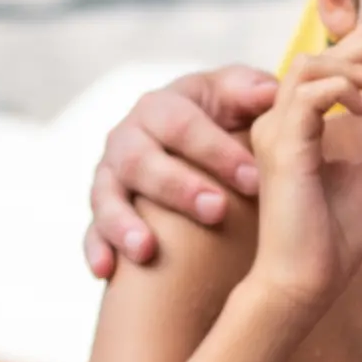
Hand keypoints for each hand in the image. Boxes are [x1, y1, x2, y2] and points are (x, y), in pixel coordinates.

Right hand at [86, 64, 281, 276]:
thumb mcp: (236, 96)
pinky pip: (91, 232)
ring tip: (146, 250)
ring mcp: (109, 177)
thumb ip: (251, 91)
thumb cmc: (220, 118)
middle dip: (177, 187)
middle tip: (216, 210)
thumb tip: (270, 95)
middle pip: (140, 160)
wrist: (188, 141)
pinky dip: (96, 250)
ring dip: (124, 224)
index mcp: (160, 107)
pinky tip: (106, 271)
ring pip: (107, 197)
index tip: (253, 179)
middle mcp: (127, 139)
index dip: (216, 151)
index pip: (182, 124)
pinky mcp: (101, 212)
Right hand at [245, 0, 361, 313]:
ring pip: (315, 66)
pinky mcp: (281, 146)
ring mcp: (276, 130)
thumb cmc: (332, 236)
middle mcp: (282, 118)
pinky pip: (310, 96)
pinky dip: (346, 90)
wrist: (307, 283)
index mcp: (300, 122)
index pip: (335, 62)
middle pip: (326, 54)